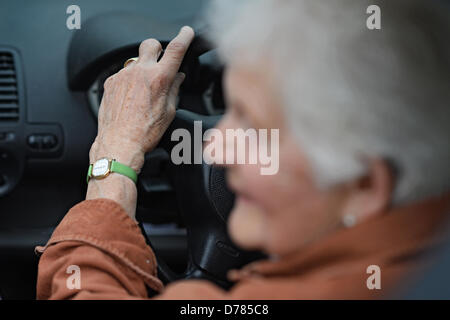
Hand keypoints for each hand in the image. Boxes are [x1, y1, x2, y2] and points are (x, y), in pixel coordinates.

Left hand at [90, 26, 194, 172]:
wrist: (119, 143)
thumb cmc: (144, 132)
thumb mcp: (168, 112)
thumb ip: (174, 89)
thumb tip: (178, 77)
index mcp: (159, 79)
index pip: (175, 50)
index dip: (184, 37)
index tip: (187, 33)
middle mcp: (140, 72)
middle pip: (150, 44)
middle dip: (157, 49)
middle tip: (160, 62)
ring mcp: (123, 75)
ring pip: (136, 61)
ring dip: (142, 69)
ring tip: (143, 92)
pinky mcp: (110, 82)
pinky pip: (123, 73)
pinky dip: (130, 81)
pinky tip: (131, 98)